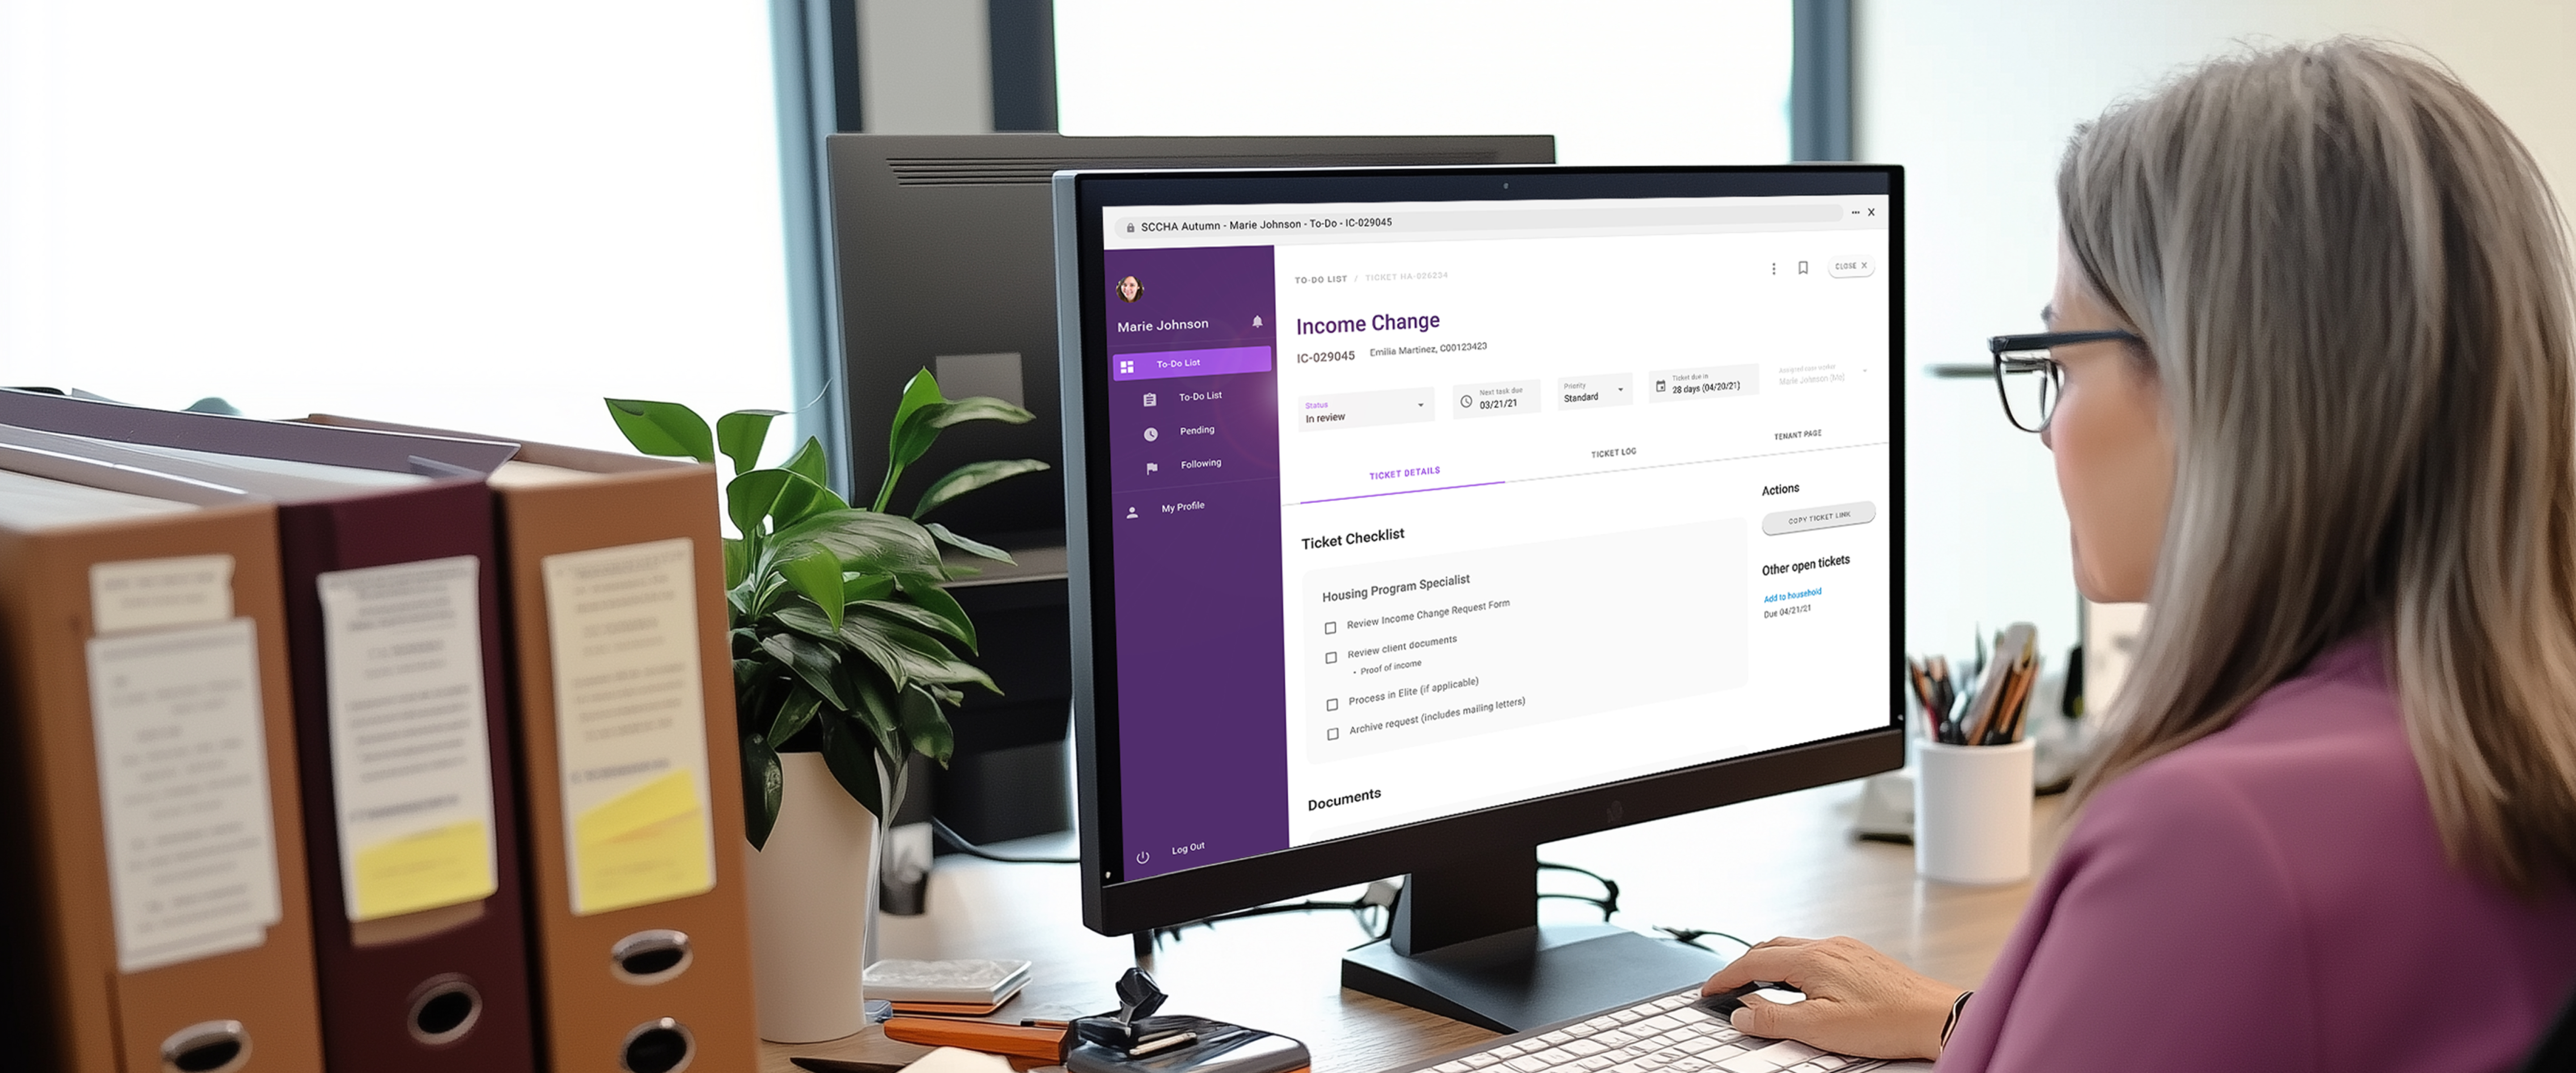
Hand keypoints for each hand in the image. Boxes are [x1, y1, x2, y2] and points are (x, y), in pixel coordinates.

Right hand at [1700, 935, 1960, 1060]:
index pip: (1753, 961)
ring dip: (1769, 964)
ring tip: (1758, 986)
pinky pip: (1815, 953)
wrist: (1938, 1017)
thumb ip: (1775, 1019)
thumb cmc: (1887, 1022)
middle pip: (1770, 948)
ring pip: (1794, 948)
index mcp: (1812, 958)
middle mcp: (1828, 945)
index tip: (1709, 991)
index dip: (1725, 977)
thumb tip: (1741, 1013)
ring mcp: (1847, 949)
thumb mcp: (1820, 1028)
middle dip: (1743, 966)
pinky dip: (1794, 965)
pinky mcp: (1862, 958)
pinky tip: (1801, 984)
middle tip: (1727, 988)